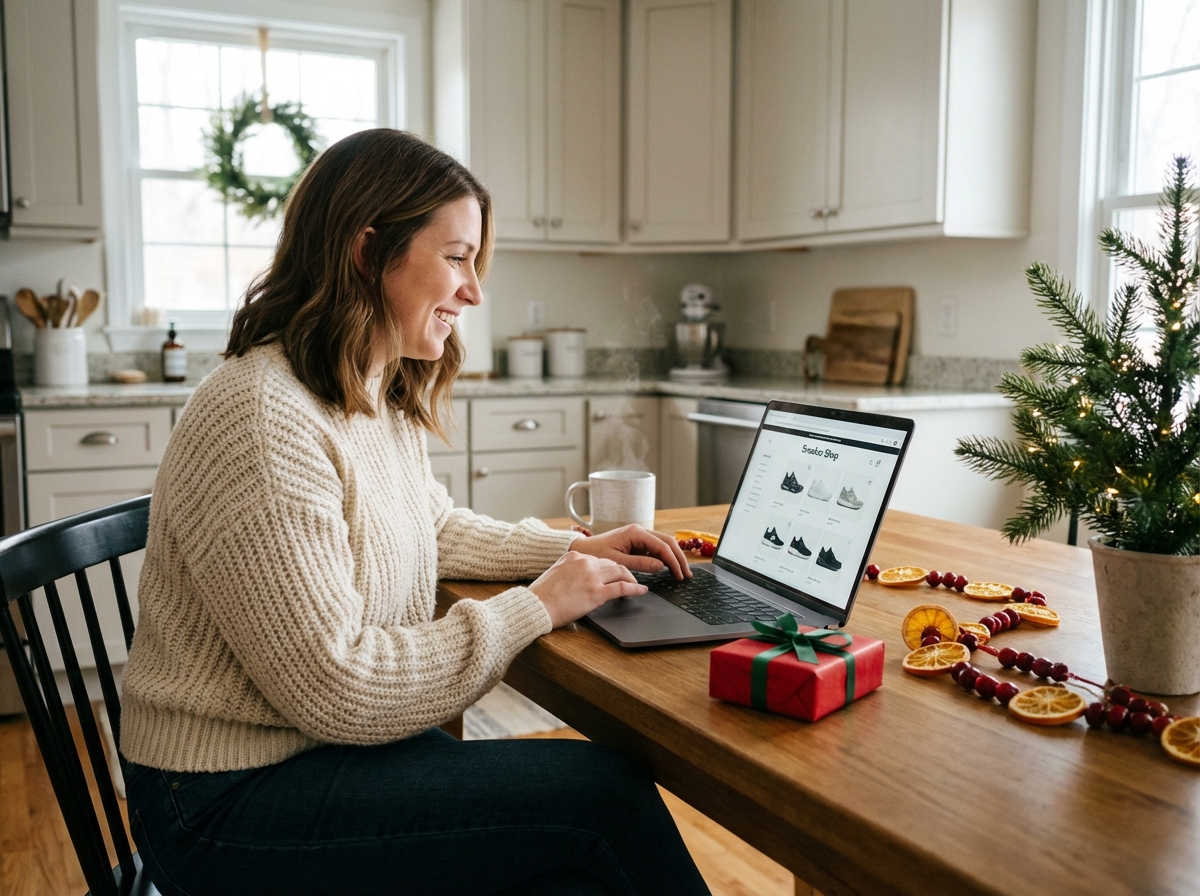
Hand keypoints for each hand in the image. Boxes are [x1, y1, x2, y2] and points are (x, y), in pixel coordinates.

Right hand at [529, 551, 647, 627]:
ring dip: (631, 578)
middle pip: (612, 563)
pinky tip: (641, 591)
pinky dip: (635, 589)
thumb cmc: (541, 595)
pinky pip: (622, 588)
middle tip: (629, 578)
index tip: (613, 573)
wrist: (536, 605)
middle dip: (622, 571)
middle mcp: (585, 562)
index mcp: (573, 556)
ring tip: (636, 584)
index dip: (608, 567)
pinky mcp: (597, 592)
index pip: (598, 558)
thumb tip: (579, 579)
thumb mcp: (556, 574)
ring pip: (621, 572)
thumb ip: (570, 571)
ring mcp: (592, 576)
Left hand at [572, 525, 691, 580]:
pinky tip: (670, 568)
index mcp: (635, 532)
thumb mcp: (617, 561)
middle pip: (668, 542)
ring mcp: (639, 536)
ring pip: (664, 544)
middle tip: (687, 575)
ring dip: (674, 558)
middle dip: (679, 558)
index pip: (662, 546)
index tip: (679, 575)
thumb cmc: (596, 553)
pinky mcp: (637, 543)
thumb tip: (661, 566)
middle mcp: (640, 531)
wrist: (583, 549)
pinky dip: (665, 558)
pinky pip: (656, 549)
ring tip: (682, 572)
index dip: (673, 561)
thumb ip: (640, 564)